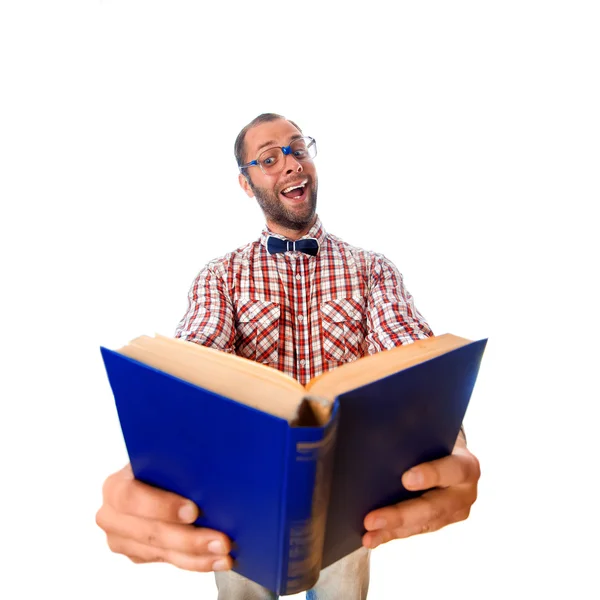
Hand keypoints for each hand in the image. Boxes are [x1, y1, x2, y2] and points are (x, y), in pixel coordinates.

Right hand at [96, 464, 232, 571]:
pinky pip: (170, 561)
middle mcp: (113, 516)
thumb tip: (208, 461)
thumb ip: (176, 461)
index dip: (162, 506)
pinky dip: (196, 561)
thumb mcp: (164, 455)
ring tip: (224, 552)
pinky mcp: (138, 554)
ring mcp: (123, 539)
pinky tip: (217, 559)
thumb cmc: (164, 462)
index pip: (131, 498)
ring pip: (162, 551)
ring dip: (197, 554)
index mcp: (116, 486)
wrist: (157, 477)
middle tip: (220, 539)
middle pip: (150, 532)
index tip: (193, 511)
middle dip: (189, 538)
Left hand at [362, 439, 479, 548]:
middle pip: (433, 507)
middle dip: (400, 514)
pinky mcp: (439, 523)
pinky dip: (390, 534)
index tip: (406, 479)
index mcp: (466, 465)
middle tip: (371, 518)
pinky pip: (413, 530)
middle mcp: (464, 492)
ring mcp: (453, 512)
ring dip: (391, 529)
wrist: (447, 449)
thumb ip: (414, 431)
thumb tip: (379, 429)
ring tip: (367, 533)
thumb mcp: (431, 430)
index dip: (431, 475)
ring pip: (421, 524)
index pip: (452, 470)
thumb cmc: (433, 435)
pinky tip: (371, 538)